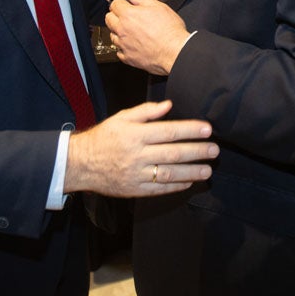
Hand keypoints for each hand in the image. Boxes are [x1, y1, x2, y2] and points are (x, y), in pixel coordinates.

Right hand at [63, 100, 216, 196]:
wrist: (80, 164)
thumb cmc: (103, 138)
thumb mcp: (121, 118)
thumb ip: (146, 111)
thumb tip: (169, 105)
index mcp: (134, 135)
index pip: (168, 131)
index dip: (190, 130)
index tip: (207, 129)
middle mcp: (137, 155)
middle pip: (173, 153)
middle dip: (197, 151)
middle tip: (214, 150)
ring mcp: (136, 174)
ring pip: (169, 173)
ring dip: (192, 172)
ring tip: (208, 169)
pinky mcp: (134, 190)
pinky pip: (159, 189)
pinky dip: (176, 186)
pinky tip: (190, 181)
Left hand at [106, 0, 190, 74]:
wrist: (175, 51)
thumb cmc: (169, 29)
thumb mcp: (157, 6)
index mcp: (128, 15)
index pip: (114, 4)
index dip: (120, 3)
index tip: (125, 5)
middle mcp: (122, 29)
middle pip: (108, 19)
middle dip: (115, 16)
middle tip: (126, 17)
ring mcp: (123, 45)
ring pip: (112, 36)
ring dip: (117, 32)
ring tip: (130, 31)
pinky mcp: (127, 58)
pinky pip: (119, 51)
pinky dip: (123, 47)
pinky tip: (132, 45)